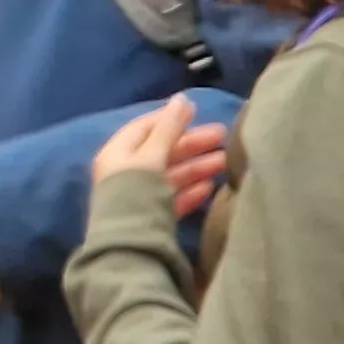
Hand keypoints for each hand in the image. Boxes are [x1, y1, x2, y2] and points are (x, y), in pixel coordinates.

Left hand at [93, 95, 231, 219]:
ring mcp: (137, 197)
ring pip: (169, 176)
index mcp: (117, 153)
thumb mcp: (152, 155)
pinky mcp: (149, 218)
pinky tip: (210, 188)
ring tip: (226, 161)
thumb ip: (168, 128)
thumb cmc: (136, 192)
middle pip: (161, 152)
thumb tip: (182, 98)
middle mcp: (124, 173)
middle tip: (224, 135)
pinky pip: (171, 199)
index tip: (198, 113)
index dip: (169, 119)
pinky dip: (189, 192)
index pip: (144, 128)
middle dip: (192, 144)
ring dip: (196, 167)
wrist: (128, 245)